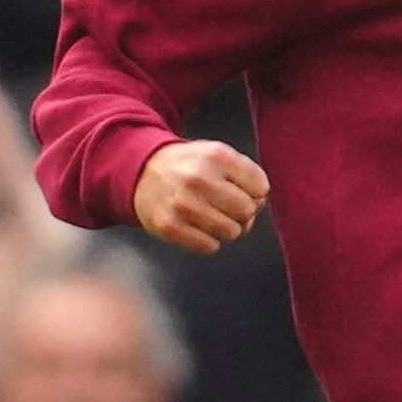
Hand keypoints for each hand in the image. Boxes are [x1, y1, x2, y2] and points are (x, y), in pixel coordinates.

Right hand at [134, 138, 270, 251]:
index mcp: (216, 156)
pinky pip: (210, 247)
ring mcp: (182, 204)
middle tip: (225, 206)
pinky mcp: (169, 226)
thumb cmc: (189, 166)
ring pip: (232, 232)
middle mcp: (198, 178)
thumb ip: (246, 175)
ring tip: (211, 215)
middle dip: (242, 212)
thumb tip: (257, 206)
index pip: (260, 187)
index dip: (254, 192)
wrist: (141, 171)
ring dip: (226, 228)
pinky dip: (208, 241)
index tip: (239, 189)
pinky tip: (197, 226)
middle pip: (247, 211)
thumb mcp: (217, 155)